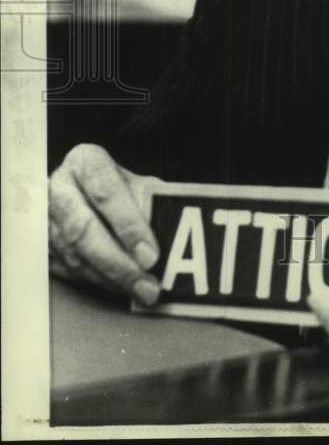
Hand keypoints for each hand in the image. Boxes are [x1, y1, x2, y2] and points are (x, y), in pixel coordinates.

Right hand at [49, 143, 161, 306]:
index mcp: (85, 161)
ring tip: (141, 290)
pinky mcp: (37, 244)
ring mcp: (42, 217)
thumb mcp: (140, 185)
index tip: (151, 254)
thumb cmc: (122, 188)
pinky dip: (96, 281)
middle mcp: (58, 186)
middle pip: (83, 229)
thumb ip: (151, 203)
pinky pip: (66, 269)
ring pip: (74, 254)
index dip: (128, 224)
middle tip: (147, 281)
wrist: (88, 193)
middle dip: (118, 262)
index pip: (106, 191)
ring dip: (109, 277)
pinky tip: (120, 286)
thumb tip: (169, 233)